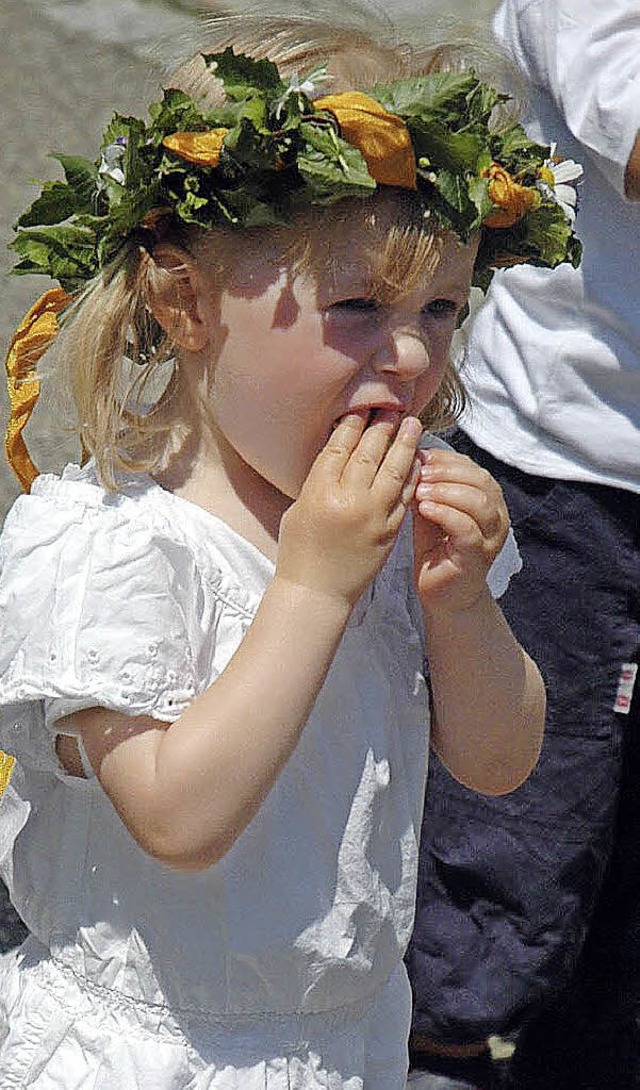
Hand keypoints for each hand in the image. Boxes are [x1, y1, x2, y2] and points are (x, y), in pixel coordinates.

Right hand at [277, 411, 421, 606]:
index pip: (339, 448)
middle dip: (381, 426)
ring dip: (405, 443)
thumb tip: (339, 453)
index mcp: (319, 492)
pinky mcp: (390, 530)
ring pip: (394, 470)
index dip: (351, 425)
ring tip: (412, 424)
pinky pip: (405, 495)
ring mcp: (373, 516)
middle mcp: (348, 500)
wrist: (318, 593)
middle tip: (392, 407)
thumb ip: (319, 481)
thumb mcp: (299, 509)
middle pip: (369, 453)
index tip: (361, 409)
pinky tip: (417, 458)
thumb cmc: (300, 552)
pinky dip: (412, 474)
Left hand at [413, 448, 509, 613]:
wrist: (444, 596)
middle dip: (447, 472)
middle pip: (480, 481)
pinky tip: (425, 509)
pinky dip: (445, 514)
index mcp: (488, 500)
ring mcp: (491, 537)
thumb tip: (412, 458)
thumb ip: (427, 489)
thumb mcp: (431, 513)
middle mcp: (497, 516)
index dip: (446, 459)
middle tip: (420, 471)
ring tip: (420, 490)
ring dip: (446, 491)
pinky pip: (467, 529)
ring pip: (478, 502)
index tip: (420, 456)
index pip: (473, 468)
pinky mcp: (478, 556)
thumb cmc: (437, 552)